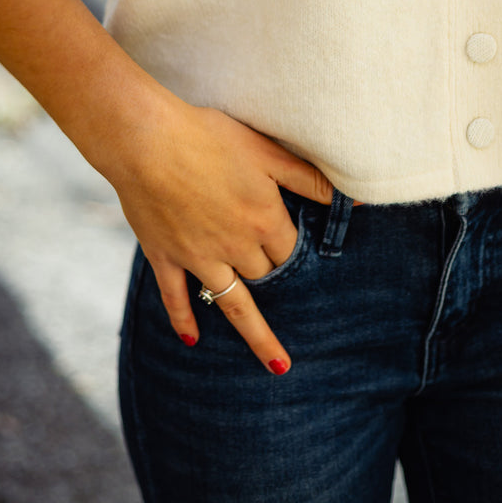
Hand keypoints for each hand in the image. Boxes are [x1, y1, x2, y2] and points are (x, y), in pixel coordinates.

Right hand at [108, 97, 333, 374]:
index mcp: (264, 220)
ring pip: (233, 304)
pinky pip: (176, 298)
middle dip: (274, 277)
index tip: (296, 247)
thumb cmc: (209, 136)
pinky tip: (192, 341)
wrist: (146, 139)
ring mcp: (198, 258)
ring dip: (256, 335)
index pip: (291, 250)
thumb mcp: (266, 151)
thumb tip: (355, 200)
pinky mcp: (164, 257)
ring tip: (277, 365)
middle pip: (265, 274)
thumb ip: (309, 179)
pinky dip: (185, 320)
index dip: (294, 248)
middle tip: (281, 285)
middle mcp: (235, 248)